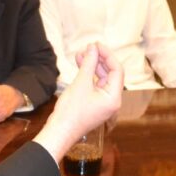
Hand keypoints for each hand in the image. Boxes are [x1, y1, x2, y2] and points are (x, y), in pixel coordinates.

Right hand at [33, 42, 123, 163]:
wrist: (59, 132)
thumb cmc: (71, 111)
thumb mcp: (81, 83)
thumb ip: (89, 63)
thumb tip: (92, 48)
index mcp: (114, 97)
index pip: (117, 70)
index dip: (107, 55)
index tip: (96, 44)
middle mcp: (112, 100)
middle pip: (110, 73)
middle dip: (99, 59)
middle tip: (88, 47)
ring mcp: (103, 102)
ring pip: (101, 78)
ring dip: (92, 65)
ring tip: (80, 53)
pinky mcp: (94, 103)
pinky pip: (94, 85)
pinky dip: (88, 75)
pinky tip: (79, 63)